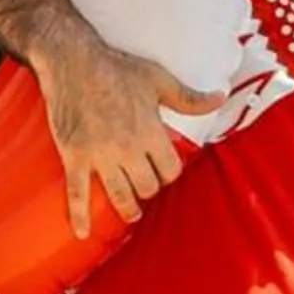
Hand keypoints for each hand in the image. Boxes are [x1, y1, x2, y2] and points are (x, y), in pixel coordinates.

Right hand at [38, 37, 224, 237]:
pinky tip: (83, 232)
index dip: (169, 172)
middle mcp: (128, 149)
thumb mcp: (159, 80)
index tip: (164, 169)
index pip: (170, 170)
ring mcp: (100, 156)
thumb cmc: (117, 68)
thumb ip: (190, 98)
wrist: (73, 61)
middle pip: (148, 187)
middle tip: (146, 185)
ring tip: (131, 213)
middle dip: (149, 187)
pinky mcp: (75, 157)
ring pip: (121, 196)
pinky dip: (80, 216)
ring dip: (128, 208)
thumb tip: (221, 97)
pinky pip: (78, 193)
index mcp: (150, 132)